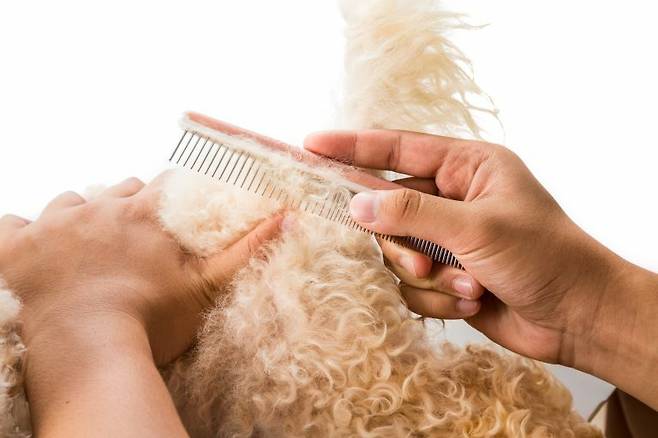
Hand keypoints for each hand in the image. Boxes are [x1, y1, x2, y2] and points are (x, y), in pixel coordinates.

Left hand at [0, 173, 281, 364]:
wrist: (89, 355)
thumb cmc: (151, 323)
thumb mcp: (207, 286)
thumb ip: (247, 248)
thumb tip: (288, 217)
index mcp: (143, 214)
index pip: (160, 185)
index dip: (165, 195)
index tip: (164, 211)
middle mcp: (96, 209)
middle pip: (113, 191)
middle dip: (122, 207)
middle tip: (125, 239)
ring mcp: (51, 225)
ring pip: (65, 203)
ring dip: (75, 219)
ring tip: (80, 249)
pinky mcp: (13, 246)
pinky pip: (13, 225)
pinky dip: (23, 236)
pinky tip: (34, 255)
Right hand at [304, 130, 638, 366]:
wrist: (577, 317)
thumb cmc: (545, 256)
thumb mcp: (477, 228)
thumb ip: (412, 214)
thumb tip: (357, 205)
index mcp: (467, 167)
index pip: (398, 149)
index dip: (353, 147)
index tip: (312, 145)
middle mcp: (452, 199)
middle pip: (388, 209)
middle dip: (402, 243)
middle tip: (422, 262)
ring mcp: (446, 239)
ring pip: (396, 252)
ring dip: (428, 276)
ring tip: (467, 286)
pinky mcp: (443, 275)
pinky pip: (411, 284)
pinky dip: (437, 298)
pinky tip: (472, 301)